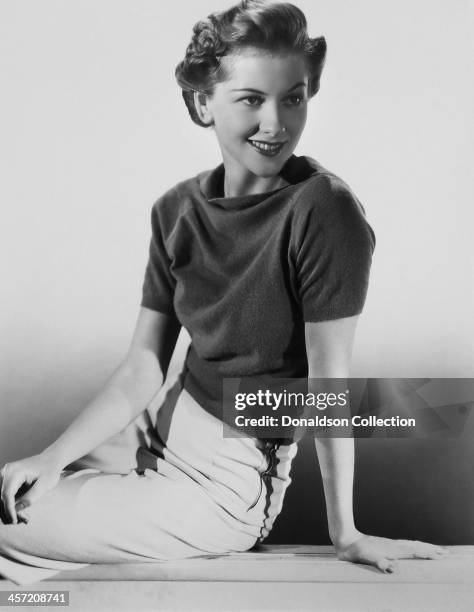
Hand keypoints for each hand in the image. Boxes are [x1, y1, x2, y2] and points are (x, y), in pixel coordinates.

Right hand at [0, 453, 61, 523]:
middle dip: (11, 512)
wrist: (50, 460)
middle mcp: (6, 472)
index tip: (15, 521)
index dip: (9, 510)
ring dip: (10, 511)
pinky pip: (4, 496)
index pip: (6, 494)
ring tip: (25, 518)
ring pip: (1, 499)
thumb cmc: (49, 470)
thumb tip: (17, 510)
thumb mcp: (45, 484)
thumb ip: (31, 497)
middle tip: (26, 520)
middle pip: (2, 498)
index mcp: (15, 471)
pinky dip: (11, 506)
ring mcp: (4, 476)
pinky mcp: (6, 481)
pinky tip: (21, 512)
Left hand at [334, 531, 449, 573]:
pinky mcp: (385, 546)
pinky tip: (413, 549)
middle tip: (446, 553)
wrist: (345, 539)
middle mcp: (394, 546)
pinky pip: (405, 546)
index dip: (428, 553)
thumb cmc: (355, 551)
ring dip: (424, 547)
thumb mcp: (366, 559)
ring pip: (412, 545)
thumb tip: (391, 568)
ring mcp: (390, 545)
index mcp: (393, 550)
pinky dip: (414, 547)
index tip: (442, 555)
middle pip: (417, 546)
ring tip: (434, 550)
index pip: (415, 551)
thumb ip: (378, 563)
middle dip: (431, 550)